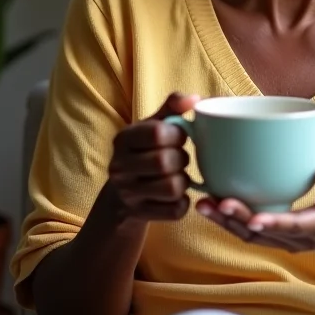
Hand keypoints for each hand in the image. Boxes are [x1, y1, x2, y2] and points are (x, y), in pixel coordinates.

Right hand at [104, 93, 198, 223]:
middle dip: (181, 158)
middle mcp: (119, 167)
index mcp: (123, 139)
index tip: (179, 136)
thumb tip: (194, 99)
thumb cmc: (145, 150)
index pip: (157, 132)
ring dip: (183, 181)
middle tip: (180, 158)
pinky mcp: (141, 215)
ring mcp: (128, 194)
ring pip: (173, 188)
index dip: (177, 134)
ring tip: (177, 175)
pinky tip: (175, 194)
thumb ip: (172, 107)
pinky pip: (176, 210)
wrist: (122, 193)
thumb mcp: (153, 124)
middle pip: (164, 162)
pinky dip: (183, 202)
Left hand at [196, 163, 314, 255]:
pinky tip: (210, 206)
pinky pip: (245, 233)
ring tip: (204, 204)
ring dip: (225, 222)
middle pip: (263, 234)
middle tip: (219, 202)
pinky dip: (226, 222)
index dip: (274, 223)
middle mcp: (295, 239)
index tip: (255, 218)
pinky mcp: (269, 236)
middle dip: (239, 220)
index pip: (294, 227)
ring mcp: (280, 241)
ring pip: (249, 236)